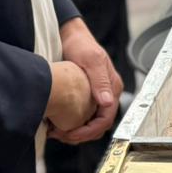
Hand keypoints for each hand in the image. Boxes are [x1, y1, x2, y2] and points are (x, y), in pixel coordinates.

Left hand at [55, 18, 122, 144]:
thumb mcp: (91, 60)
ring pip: (92, 123)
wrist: (69, 36)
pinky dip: (74, 124)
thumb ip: (100, 81)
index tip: (72, 135)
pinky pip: (85, 116)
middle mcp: (108, 94)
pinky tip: (59, 123)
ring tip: (58, 132)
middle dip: (81, 135)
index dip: (90, 131)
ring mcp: (99, 95)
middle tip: (61, 136)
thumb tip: (107, 102)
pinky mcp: (88, 96)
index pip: (106, 119)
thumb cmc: (80, 44)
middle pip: (100, 125)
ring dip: (77, 132)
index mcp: (113, 87)